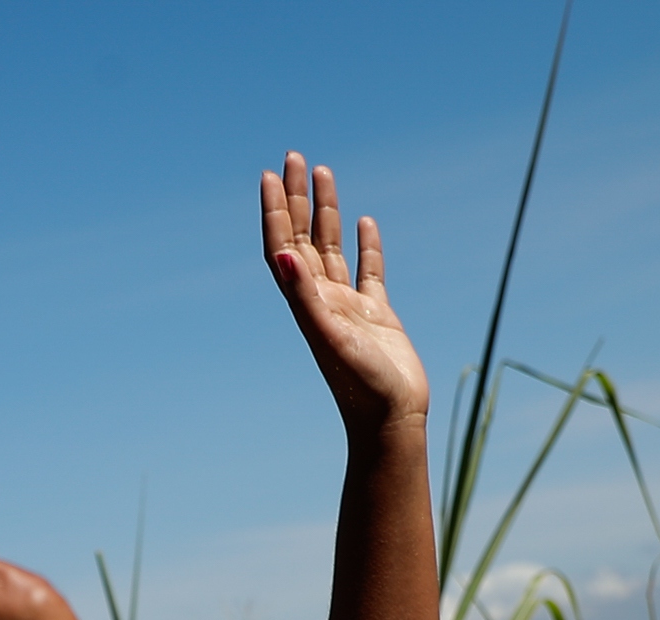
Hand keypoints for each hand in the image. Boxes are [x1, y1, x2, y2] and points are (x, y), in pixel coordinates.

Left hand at [262, 155, 427, 433]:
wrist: (391, 421)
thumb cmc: (360, 386)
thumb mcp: (330, 336)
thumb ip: (305, 296)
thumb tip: (282, 254)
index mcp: (306, 303)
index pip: (282, 248)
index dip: (274, 212)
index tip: (268, 175)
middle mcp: (322, 301)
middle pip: (303, 238)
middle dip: (297, 199)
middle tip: (293, 158)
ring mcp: (349, 307)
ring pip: (333, 248)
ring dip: (327, 213)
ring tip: (323, 172)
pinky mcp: (378, 315)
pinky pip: (369, 271)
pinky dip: (366, 245)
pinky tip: (365, 222)